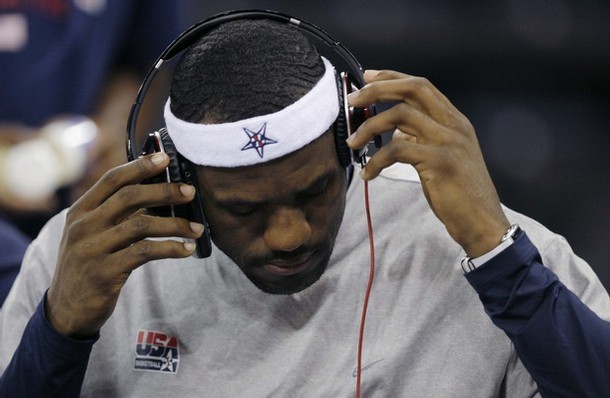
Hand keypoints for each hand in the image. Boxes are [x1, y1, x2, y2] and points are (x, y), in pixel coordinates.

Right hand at [46, 153, 204, 337]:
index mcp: (80, 211)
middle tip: (190, 192)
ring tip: (197, 228)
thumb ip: (114, 213)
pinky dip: (171, 248)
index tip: (165, 158)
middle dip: (164, 191)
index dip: (140, 166)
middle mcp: (83, 226)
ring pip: (141, 225)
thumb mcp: (92, 234)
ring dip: (175, 224)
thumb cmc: (89, 265)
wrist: (66, 310)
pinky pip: (146, 253)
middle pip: (130, 197)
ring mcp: (92, 249)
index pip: (112, 180)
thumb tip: (157, 190)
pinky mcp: (104, 272)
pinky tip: (187, 250)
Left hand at [346, 70, 509, 256]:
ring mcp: (449, 141)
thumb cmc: (459, 193)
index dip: (392, 78)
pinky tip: (368, 174)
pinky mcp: (440, 162)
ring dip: (370, 127)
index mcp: (455, 121)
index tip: (367, 77)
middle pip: (413, 89)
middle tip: (352, 100)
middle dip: (378, 89)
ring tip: (353, 143)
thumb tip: (396, 129)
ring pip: (401, 115)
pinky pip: (398, 150)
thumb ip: (423, 139)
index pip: (422, 86)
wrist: (483, 223)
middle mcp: (454, 125)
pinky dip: (377, 160)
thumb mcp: (443, 157)